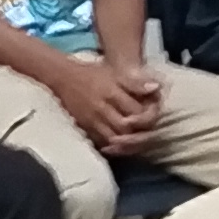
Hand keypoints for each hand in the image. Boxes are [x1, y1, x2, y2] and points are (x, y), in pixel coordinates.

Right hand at [51, 51, 165, 155]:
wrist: (63, 78)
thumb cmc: (92, 74)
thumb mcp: (114, 73)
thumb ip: (135, 83)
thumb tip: (156, 88)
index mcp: (111, 92)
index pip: (135, 110)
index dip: (147, 116)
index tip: (152, 116)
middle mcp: (101, 108)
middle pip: (125, 128)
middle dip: (138, 132)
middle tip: (146, 132)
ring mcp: (92, 120)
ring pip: (114, 138)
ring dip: (127, 142)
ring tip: (135, 140)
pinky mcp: (85, 127)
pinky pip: (101, 141)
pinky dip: (112, 146)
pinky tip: (119, 145)